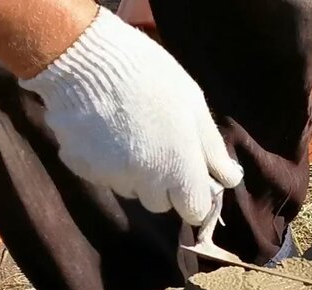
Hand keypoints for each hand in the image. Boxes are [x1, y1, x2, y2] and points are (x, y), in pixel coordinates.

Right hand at [20, 7, 241, 224]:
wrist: (84, 57)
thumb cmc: (150, 76)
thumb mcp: (193, 104)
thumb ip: (212, 149)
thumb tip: (230, 179)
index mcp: (177, 168)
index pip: (194, 211)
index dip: (194, 196)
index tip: (189, 176)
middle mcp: (144, 181)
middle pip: (160, 203)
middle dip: (162, 184)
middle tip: (156, 143)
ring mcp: (110, 177)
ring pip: (130, 189)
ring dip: (133, 172)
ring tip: (127, 130)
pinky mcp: (80, 168)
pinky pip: (100, 175)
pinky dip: (104, 160)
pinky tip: (103, 129)